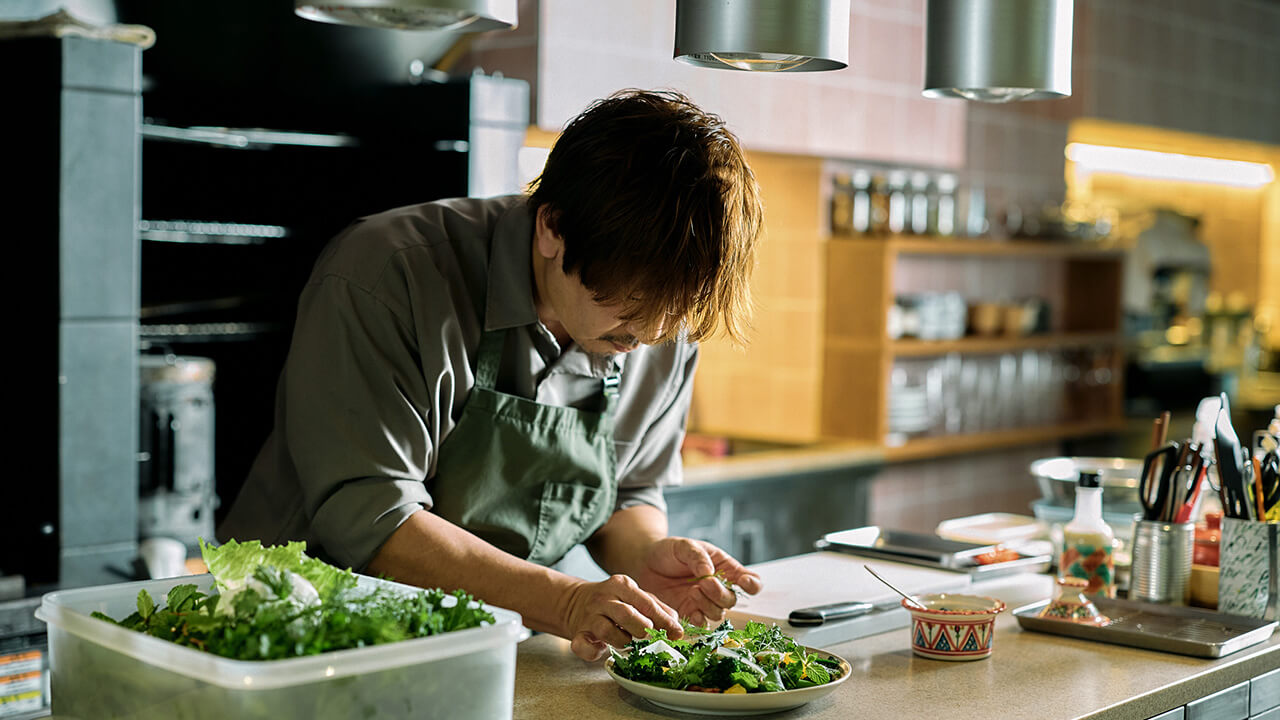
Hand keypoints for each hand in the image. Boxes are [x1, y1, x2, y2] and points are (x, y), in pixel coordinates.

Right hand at [561, 574, 682, 661]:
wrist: (576, 602)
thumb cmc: (615, 602)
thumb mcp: (635, 597)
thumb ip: (657, 609)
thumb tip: (677, 628)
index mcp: (622, 585)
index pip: (646, 603)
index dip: (663, 620)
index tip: (677, 634)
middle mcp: (604, 598)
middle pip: (626, 613)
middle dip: (641, 628)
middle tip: (649, 636)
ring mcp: (590, 616)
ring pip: (606, 630)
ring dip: (622, 641)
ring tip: (629, 644)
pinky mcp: (578, 633)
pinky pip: (582, 645)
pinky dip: (592, 651)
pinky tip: (601, 651)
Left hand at [632, 537, 761, 626]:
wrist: (645, 562)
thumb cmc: (669, 550)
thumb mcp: (684, 546)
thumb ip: (698, 557)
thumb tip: (709, 573)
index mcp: (725, 568)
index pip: (750, 580)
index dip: (752, 585)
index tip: (743, 582)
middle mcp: (718, 587)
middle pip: (732, 600)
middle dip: (720, 594)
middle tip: (703, 583)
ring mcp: (704, 602)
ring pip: (719, 613)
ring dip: (708, 605)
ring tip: (692, 591)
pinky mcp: (689, 613)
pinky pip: (702, 623)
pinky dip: (699, 620)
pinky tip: (692, 611)